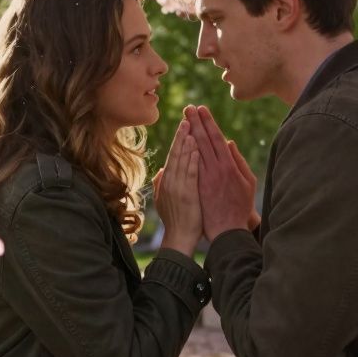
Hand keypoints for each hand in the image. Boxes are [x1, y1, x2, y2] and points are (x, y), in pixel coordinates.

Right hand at [155, 118, 202, 254]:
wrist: (179, 239)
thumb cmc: (175, 221)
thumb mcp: (164, 201)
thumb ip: (161, 185)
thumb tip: (160, 171)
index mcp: (167, 181)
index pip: (173, 155)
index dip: (178, 139)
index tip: (185, 124)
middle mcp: (170, 182)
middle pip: (177, 153)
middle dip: (182, 134)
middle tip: (188, 117)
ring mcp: (178, 188)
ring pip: (183, 161)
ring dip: (188, 143)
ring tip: (192, 127)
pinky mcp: (188, 195)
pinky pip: (191, 174)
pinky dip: (193, 161)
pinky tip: (197, 149)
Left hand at [185, 106, 256, 239]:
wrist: (229, 230)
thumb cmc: (241, 206)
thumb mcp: (248, 182)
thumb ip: (238, 161)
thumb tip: (229, 142)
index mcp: (229, 166)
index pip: (216, 138)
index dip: (208, 123)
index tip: (201, 110)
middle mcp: (217, 169)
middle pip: (203, 141)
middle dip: (195, 123)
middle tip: (188, 108)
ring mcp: (205, 178)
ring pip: (195, 151)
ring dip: (189, 134)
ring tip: (183, 119)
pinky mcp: (197, 187)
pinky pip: (189, 166)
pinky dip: (185, 153)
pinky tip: (180, 142)